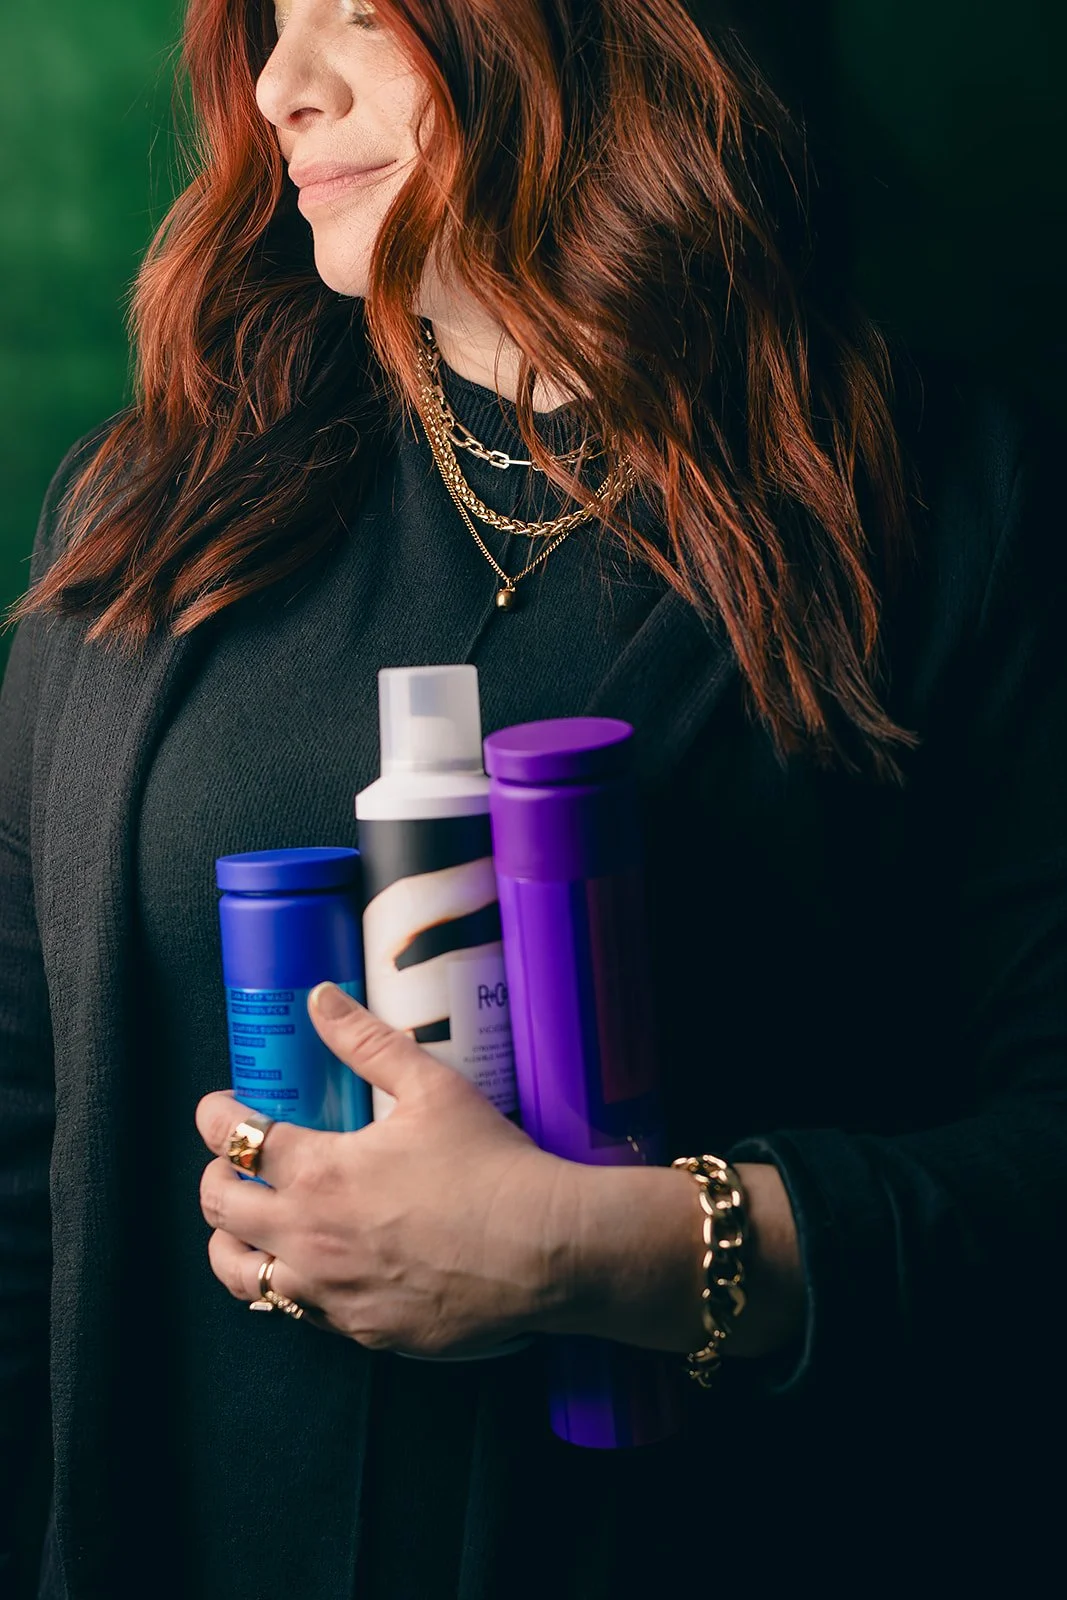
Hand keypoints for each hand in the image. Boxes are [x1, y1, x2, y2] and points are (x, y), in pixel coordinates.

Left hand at [196, 983, 580, 1356]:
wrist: (544, 1252)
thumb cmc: (491, 1167)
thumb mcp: (432, 1086)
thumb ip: (367, 1040)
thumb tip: (320, 998)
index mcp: (319, 1172)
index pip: (234, 1139)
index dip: (215, 1116)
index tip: (221, 1107)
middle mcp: (309, 1237)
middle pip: (219, 1209)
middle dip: (215, 1176)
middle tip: (234, 1161)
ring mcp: (331, 1292)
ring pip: (240, 1276)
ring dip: (232, 1243)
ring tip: (248, 1225)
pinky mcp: (360, 1330)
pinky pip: (298, 1312)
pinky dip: (290, 1284)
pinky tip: (313, 1265)